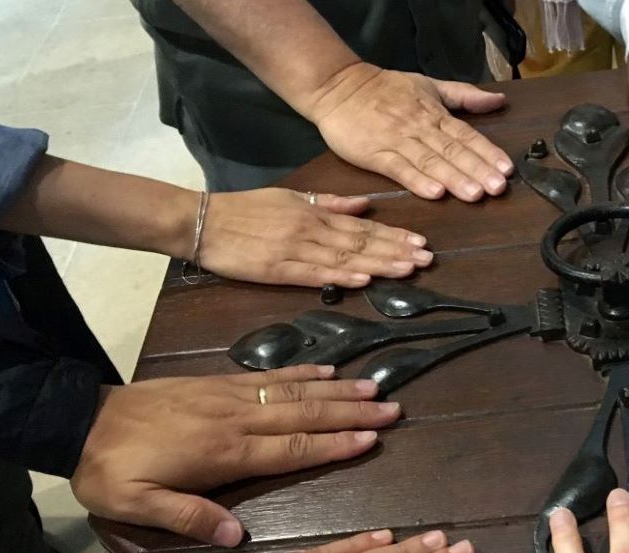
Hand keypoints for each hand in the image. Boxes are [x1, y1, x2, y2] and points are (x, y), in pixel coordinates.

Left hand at [71, 366, 400, 544]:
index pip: (291, 448)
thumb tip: (238, 536)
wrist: (76, 422)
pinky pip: (266, 377)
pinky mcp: (215, 384)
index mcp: (224, 454)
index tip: (372, 437)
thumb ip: (189, 517)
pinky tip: (325, 371)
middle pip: (303, 414)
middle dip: (351, 412)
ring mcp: (226, 398)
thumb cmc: (109, 472)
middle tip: (392, 409)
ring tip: (373, 387)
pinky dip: (300, 372)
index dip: (334, 443)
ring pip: (291, 392)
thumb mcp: (137, 506)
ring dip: (335, 390)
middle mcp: (234, 420)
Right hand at [197, 189, 431, 287]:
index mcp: (314, 213)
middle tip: (426, 259)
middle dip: (396, 251)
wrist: (201, 221)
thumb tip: (365, 204)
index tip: (421, 243)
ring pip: (345, 257)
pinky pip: (314, 273)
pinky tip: (363, 279)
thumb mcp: (291, 197)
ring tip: (408, 269)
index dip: (394, 236)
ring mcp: (295, 249)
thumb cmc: (245, 210)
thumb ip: (328, 203)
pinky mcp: (277, 269)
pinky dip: (340, 275)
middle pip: (361, 242)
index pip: (363, 227)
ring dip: (379, 264)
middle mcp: (311, 230)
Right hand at [310, 63, 512, 201]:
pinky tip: (435, 193)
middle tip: (498, 188)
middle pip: (453, 150)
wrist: (337, 86)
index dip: (487, 152)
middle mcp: (420, 128)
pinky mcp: (375, 154)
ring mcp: (397, 141)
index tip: (507, 169)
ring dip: (454, 178)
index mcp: (434, 113)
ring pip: (430, 161)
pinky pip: (399, 169)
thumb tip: (499, 100)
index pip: (466, 135)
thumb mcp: (428, 85)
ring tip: (475, 194)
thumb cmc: (385, 89)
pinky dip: (417, 181)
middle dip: (477, 169)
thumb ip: (464, 96)